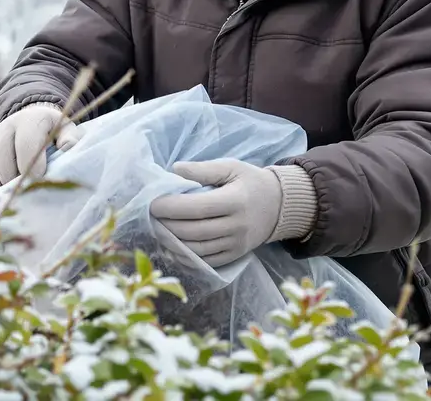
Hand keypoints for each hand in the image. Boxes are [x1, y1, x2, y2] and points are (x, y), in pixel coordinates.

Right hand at [0, 104, 82, 192]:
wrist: (30, 122)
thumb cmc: (52, 132)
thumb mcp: (66, 130)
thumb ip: (70, 138)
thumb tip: (67, 147)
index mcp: (30, 120)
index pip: (26, 143)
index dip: (30, 164)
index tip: (38, 178)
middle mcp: (6, 126)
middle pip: (2, 156)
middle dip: (14, 178)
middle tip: (25, 192)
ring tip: (13, 196)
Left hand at [149, 158, 283, 267]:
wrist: (280, 206)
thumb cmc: (251, 182)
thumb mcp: (231, 168)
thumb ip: (203, 169)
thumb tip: (175, 169)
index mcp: (235, 201)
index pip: (197, 208)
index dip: (171, 207)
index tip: (152, 203)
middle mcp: (236, 226)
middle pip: (193, 231)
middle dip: (166, 225)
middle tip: (150, 216)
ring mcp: (236, 244)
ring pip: (197, 250)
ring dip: (172, 242)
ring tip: (157, 229)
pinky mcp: (234, 256)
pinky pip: (205, 262)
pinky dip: (185, 257)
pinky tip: (171, 246)